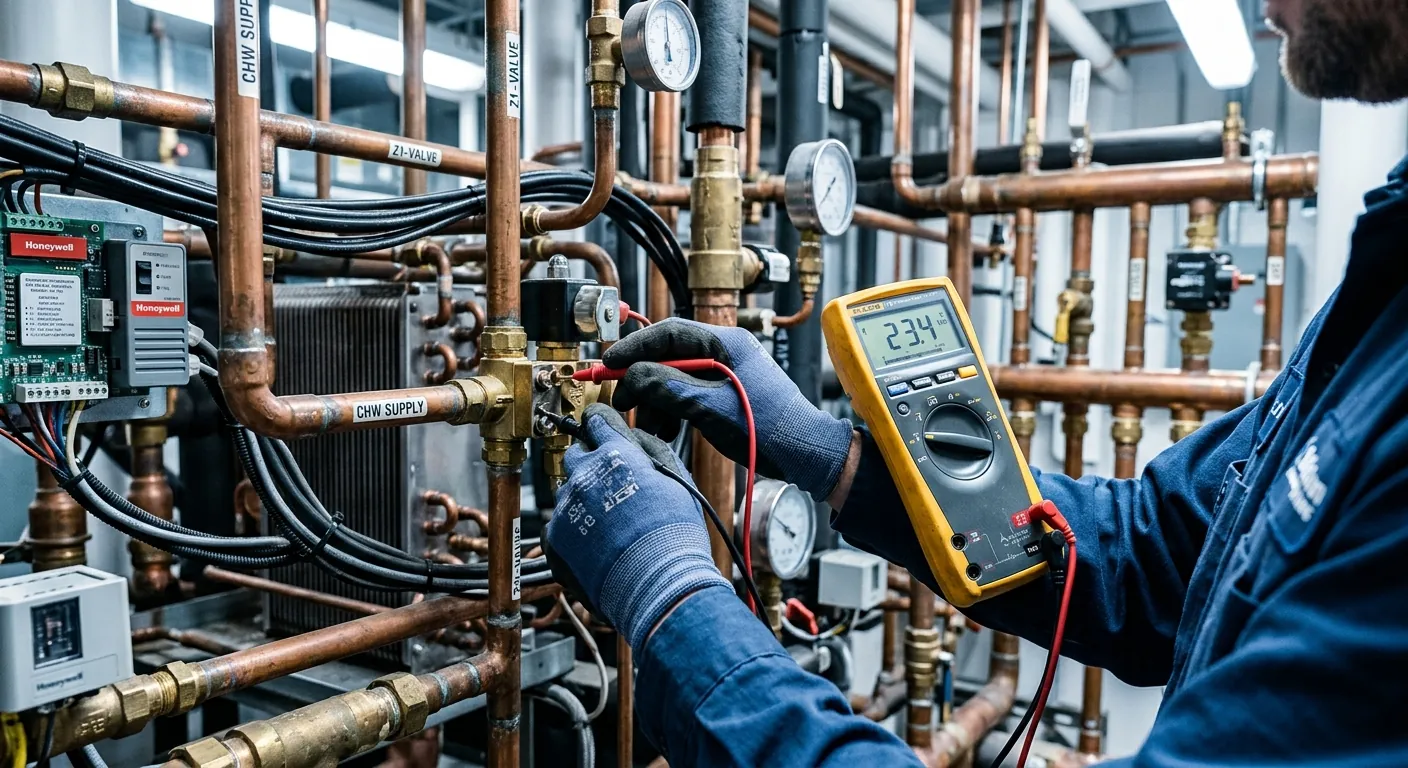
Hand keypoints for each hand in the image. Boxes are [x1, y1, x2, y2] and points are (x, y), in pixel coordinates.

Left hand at [544, 404, 731, 649]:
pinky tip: (596, 545)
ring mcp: (566, 506)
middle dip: (592, 464)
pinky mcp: (554, 536)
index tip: (603, 429)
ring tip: (610, 524)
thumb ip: (652, 449)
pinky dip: (573, 530)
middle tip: (613, 486)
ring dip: (584, 499)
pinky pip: (558, 523)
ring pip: (568, 491)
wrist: (657, 586)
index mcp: (616, 453)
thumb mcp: (677, 480)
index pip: (598, 420)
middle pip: (577, 454)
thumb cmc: (674, 535)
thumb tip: (634, 437)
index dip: (603, 424)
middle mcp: (585, 474)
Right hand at [604, 319, 854, 499]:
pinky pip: (685, 398)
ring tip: (647, 427)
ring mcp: (722, 376)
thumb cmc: (770, 426)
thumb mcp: (712, 407)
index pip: (670, 332)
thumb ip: (670, 388)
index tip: (610, 363)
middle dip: (642, 381)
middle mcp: (723, 354)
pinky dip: (670, 414)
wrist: (804, 453)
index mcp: (726, 343)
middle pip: (668, 357)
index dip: (636, 346)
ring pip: (673, 381)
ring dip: (655, 403)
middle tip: (622, 401)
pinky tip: (663, 433)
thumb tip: (632, 376)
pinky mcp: (721, 398)